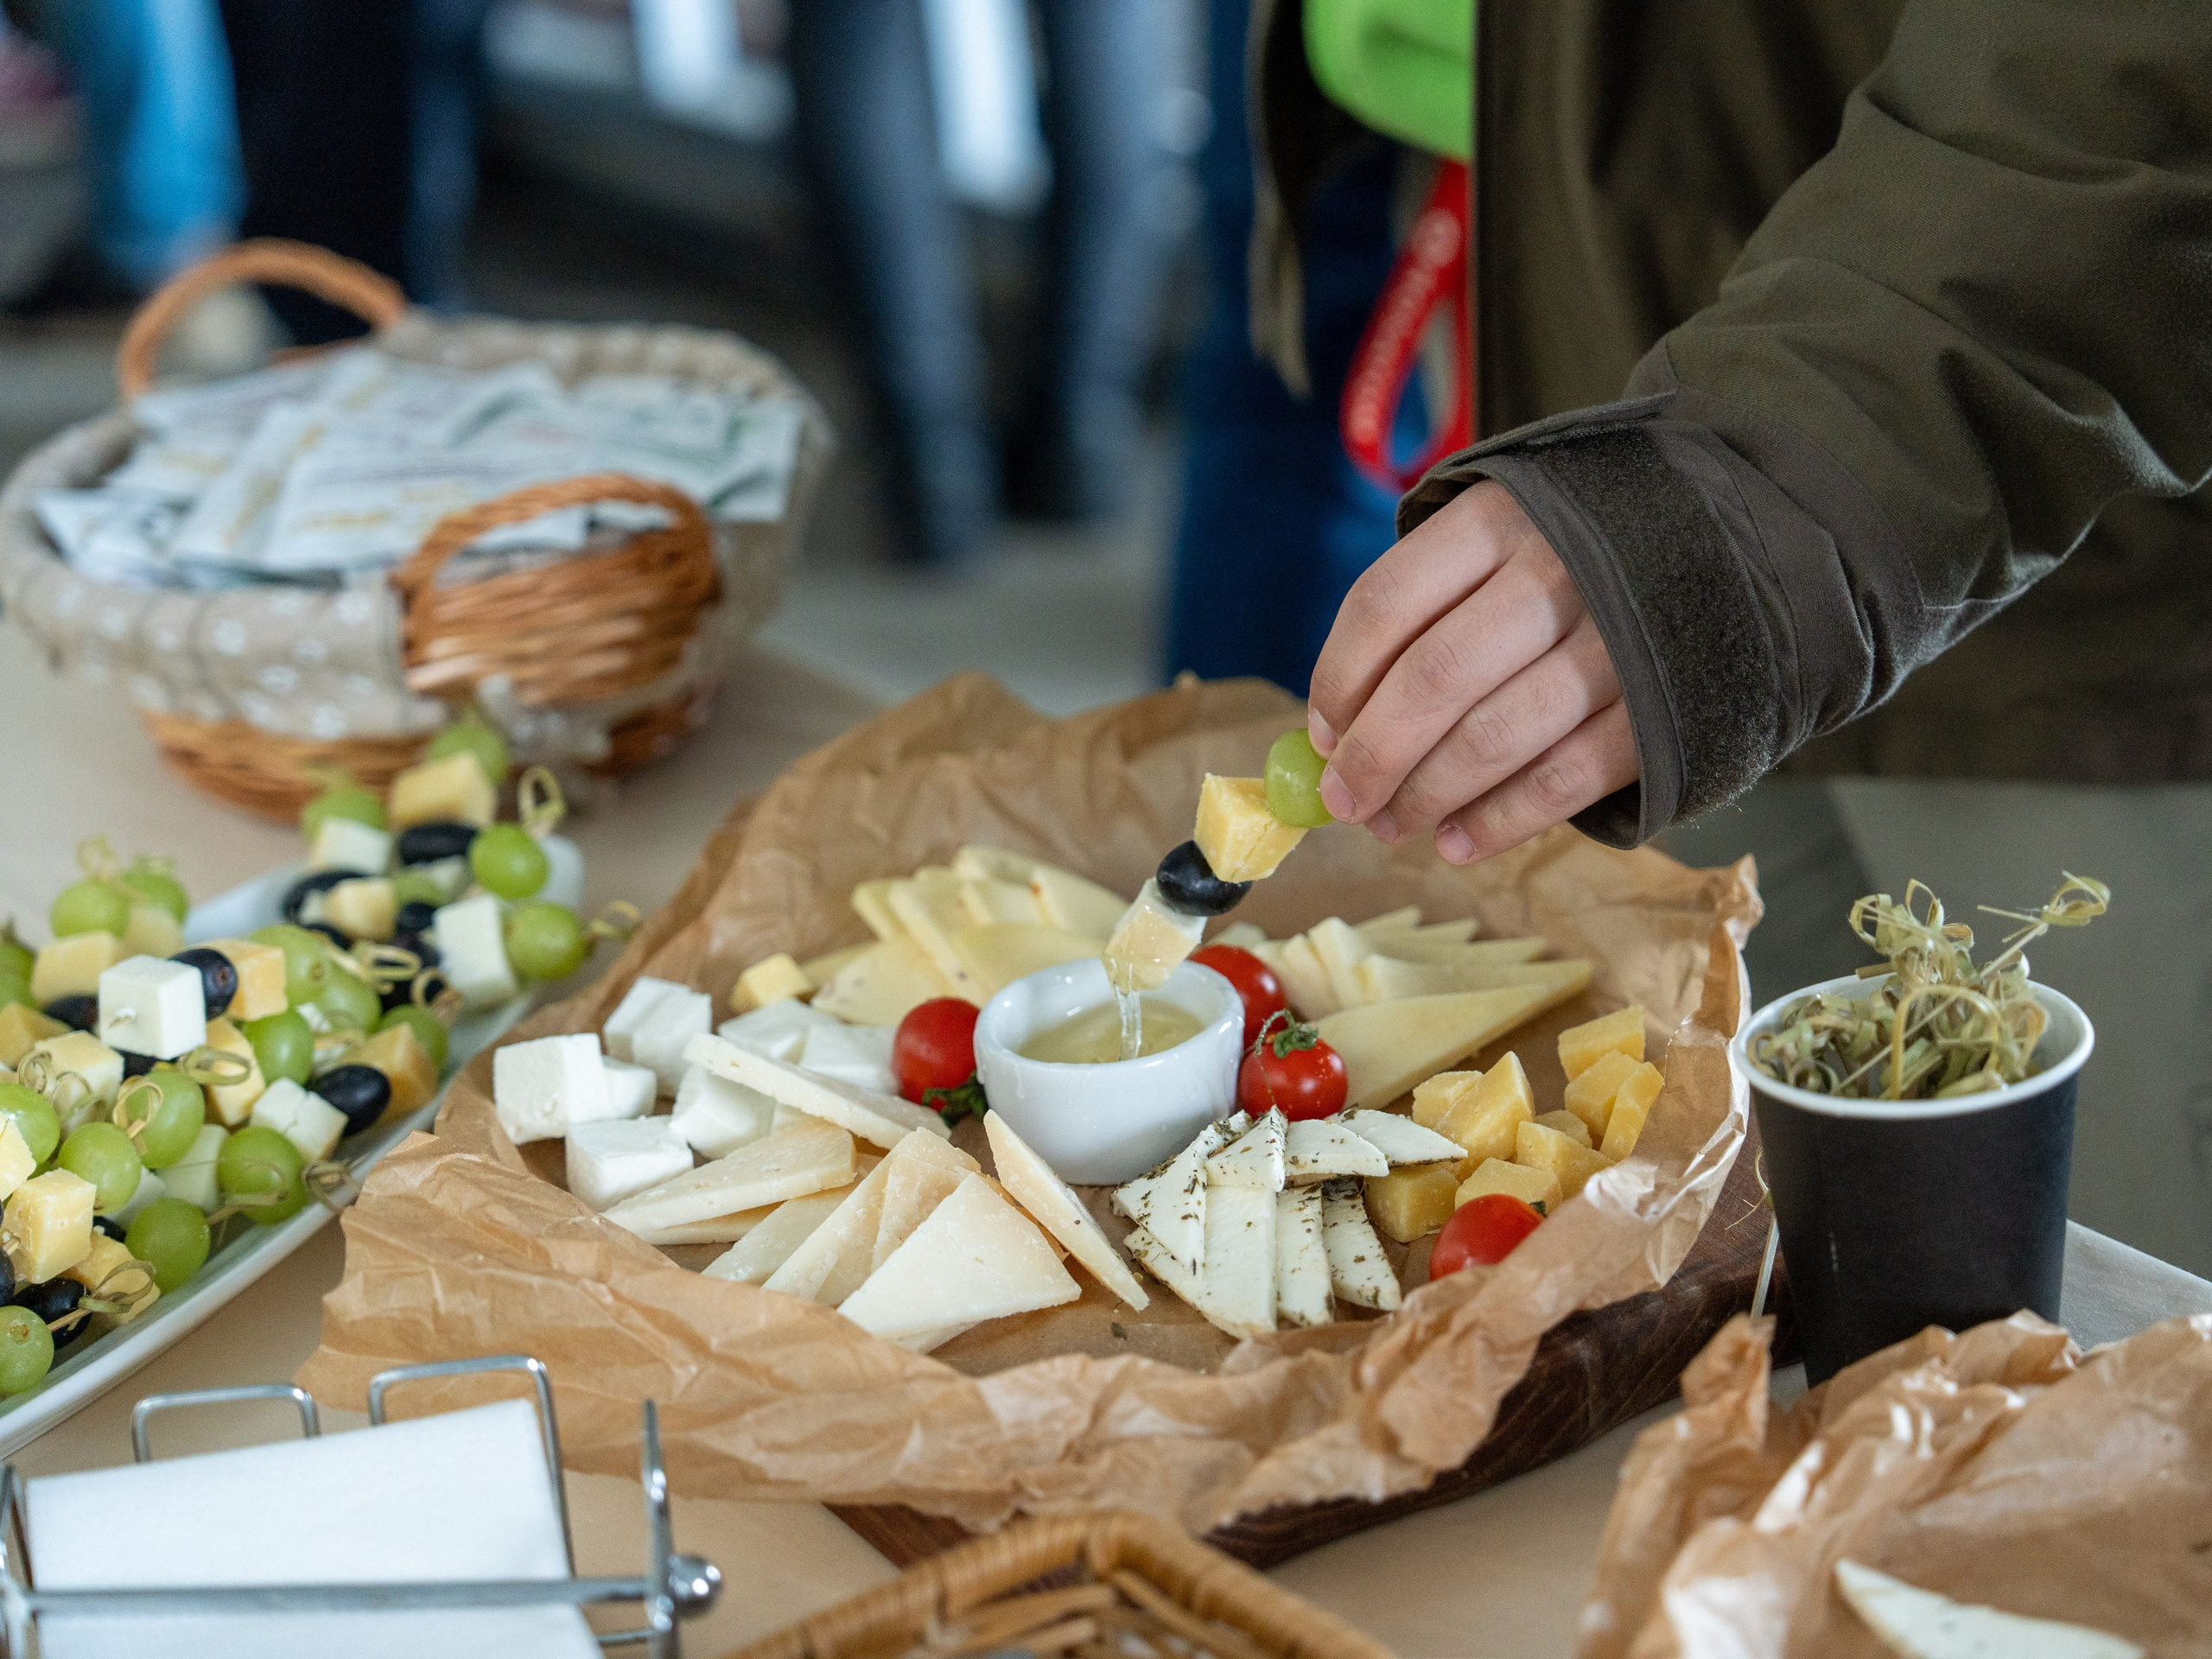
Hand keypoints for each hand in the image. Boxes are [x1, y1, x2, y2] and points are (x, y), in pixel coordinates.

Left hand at [1306, 481, 1637, 863]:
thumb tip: (1333, 735)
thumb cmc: (1571, 563)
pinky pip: (1563, 777)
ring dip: (1428, 796)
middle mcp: (1556, 570)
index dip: (1340, 680)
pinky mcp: (1659, 707)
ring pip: (1493, 736)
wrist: (1724, 549)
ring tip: (1394, 826)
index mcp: (1496, 522)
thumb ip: (1420, 620)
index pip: (1385, 603)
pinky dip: (1500, 820)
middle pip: (1434, 677)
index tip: (1323, 735)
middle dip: (1375, 756)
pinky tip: (1457, 842)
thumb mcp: (1497, 548)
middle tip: (1347, 802)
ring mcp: (1615, 639)